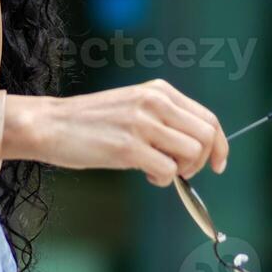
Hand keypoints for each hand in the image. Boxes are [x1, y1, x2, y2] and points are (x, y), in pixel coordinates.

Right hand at [2, 80, 229, 185]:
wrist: (51, 124)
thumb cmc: (91, 122)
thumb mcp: (133, 107)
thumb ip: (164, 120)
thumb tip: (195, 148)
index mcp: (159, 91)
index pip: (208, 118)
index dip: (220, 146)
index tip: (218, 165)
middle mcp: (155, 102)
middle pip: (207, 136)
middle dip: (202, 162)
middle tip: (181, 171)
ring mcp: (142, 124)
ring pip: (192, 154)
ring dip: (181, 171)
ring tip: (157, 170)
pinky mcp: (129, 147)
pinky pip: (168, 170)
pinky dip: (163, 179)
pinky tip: (145, 173)